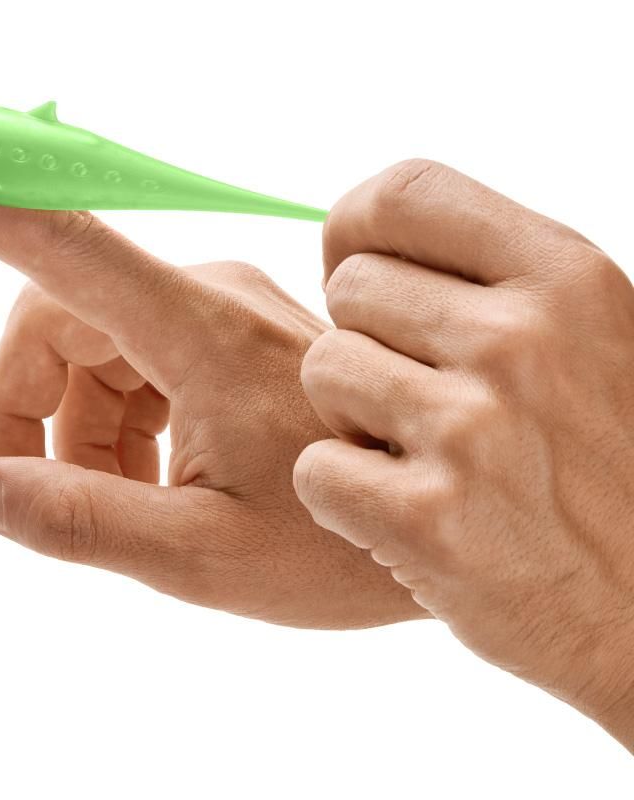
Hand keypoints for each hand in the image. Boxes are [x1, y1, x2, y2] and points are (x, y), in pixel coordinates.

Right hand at [0, 189, 424, 628]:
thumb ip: (82, 518)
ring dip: (81, 427)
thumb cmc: (336, 548)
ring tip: (122, 502)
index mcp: (201, 337)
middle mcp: (211, 303)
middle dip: (28, 404)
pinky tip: (154, 480)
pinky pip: (141, 360)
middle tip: (44, 492)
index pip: (69, 255)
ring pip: (99, 346)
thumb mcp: (200, 553)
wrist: (435, 523)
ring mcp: (227, 317)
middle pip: (61, 315)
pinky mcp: (238, 339)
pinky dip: (121, 421)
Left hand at [293, 160, 633, 746]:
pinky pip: (316, 468)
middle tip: (415, 397)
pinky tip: (401, 514)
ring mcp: (474, 430)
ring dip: (350, 418)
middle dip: (363, 340)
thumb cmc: (608, 465)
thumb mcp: (590, 337)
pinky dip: (340, 496)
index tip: (360, 278)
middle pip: (348, 288)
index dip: (355, 229)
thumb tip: (355, 240)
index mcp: (564, 275)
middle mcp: (521, 340)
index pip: (403, 191)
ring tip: (415, 456)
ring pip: (322, 369)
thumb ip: (491, 280)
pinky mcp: (430, 521)